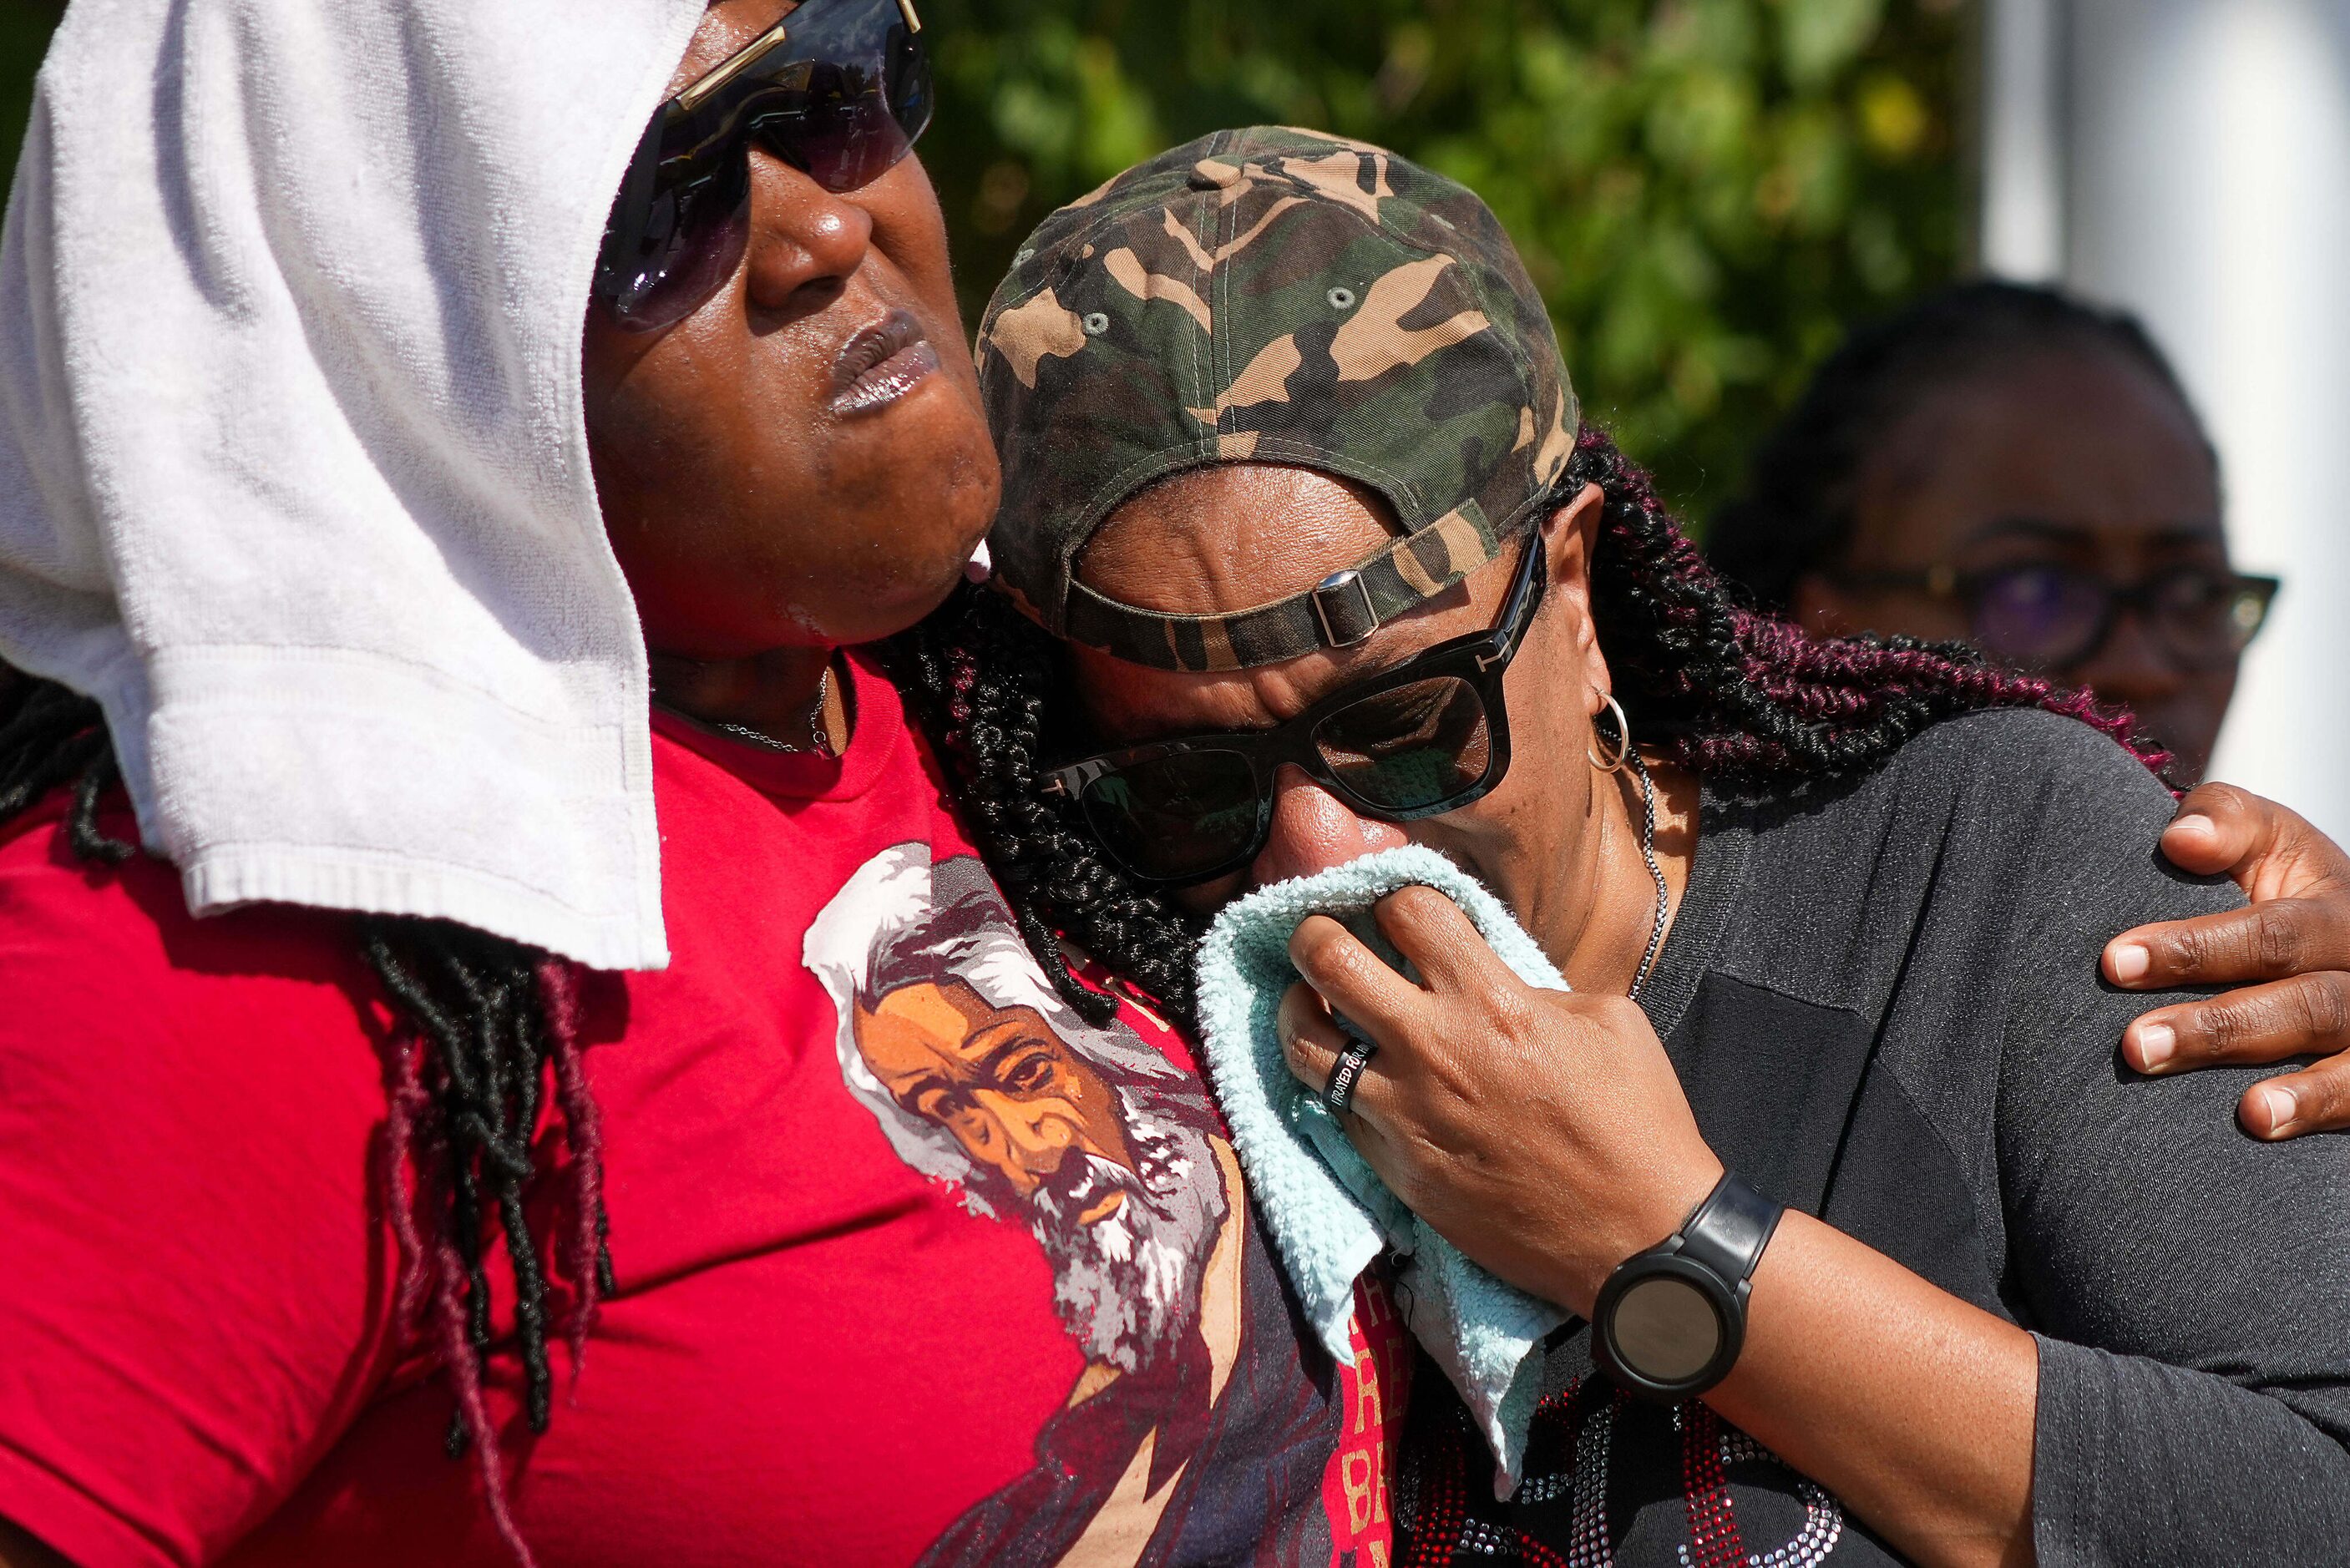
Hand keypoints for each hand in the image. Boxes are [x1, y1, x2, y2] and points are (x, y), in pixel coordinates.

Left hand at [1277, 884, 1721, 1315]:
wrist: (1637, 1238)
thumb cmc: (1636, 1123)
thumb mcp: (1607, 1021)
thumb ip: (1531, 985)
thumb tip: (1483, 978)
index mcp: (1490, 999)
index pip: (1406, 909)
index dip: (1396, 894)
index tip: (1397, 908)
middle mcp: (1433, 1048)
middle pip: (1329, 959)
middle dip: (1313, 933)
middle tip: (1318, 935)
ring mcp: (1404, 1112)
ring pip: (1304, 1042)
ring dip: (1299, 1009)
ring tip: (1309, 1001)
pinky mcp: (1395, 1168)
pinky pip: (1336, 1110)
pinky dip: (1334, 1083)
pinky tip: (1349, 1073)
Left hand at [2105, 783, 2349, 1137]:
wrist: (2339, 944)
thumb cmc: (2283, 892)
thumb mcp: (2265, 842)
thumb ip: (2224, 822)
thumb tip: (2181, 838)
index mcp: (2336, 905)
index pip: (2270, 931)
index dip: (2194, 947)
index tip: (2114, 962)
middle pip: (2305, 1001)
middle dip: (2219, 1027)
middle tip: (2136, 1045)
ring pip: (2346, 1059)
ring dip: (2298, 1092)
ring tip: (2249, 1115)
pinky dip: (2325, 1111)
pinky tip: (2275, 1129)